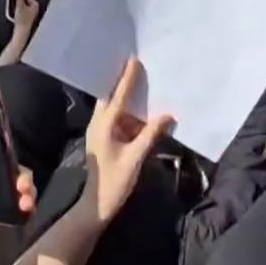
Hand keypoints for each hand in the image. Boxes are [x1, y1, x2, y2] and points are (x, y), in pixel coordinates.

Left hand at [0, 144, 35, 264]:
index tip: (6, 156)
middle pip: (12, 167)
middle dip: (22, 175)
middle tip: (22, 186)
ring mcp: (3, 193)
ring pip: (23, 182)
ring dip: (29, 189)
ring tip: (26, 203)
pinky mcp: (12, 207)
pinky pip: (27, 199)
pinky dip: (31, 202)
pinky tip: (29, 209)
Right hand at [11, 0, 39, 31]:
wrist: (20, 33)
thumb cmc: (22, 20)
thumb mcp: (19, 4)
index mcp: (35, 4)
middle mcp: (34, 8)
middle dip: (16, 0)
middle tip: (11, 2)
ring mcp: (30, 13)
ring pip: (20, 5)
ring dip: (15, 5)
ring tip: (12, 9)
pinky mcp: (26, 17)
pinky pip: (20, 9)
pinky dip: (16, 10)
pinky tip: (13, 14)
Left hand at [83, 59, 174, 223]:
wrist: (97, 204)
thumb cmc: (114, 182)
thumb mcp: (135, 158)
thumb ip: (151, 134)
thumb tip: (168, 115)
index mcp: (104, 126)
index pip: (117, 97)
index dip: (127, 79)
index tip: (134, 60)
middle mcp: (99, 123)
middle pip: (112, 97)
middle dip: (124, 81)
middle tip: (137, 64)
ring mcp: (102, 131)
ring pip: (116, 107)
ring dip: (129, 97)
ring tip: (144, 81)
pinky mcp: (106, 138)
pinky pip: (120, 118)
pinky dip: (131, 112)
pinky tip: (145, 108)